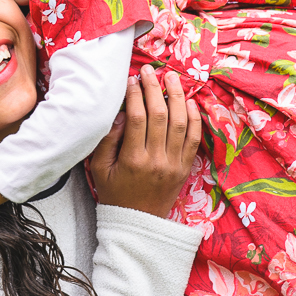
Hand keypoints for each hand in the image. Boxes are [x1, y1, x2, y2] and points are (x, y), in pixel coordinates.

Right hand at [91, 65, 201, 218]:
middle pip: (160, 115)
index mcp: (133, 160)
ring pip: (180, 122)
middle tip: (150, 71)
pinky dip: (194, 117)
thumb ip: (107, 140)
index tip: (132, 80)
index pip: (137, 118)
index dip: (135, 94)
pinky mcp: (186, 167)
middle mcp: (156, 160)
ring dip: (177, 96)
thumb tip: (119, 113)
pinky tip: (189, 102)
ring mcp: (174, 163)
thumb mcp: (100, 169)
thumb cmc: (114, 194)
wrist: (137, 223)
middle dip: (155, 88)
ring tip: (171, 78)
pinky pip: (194, 138)